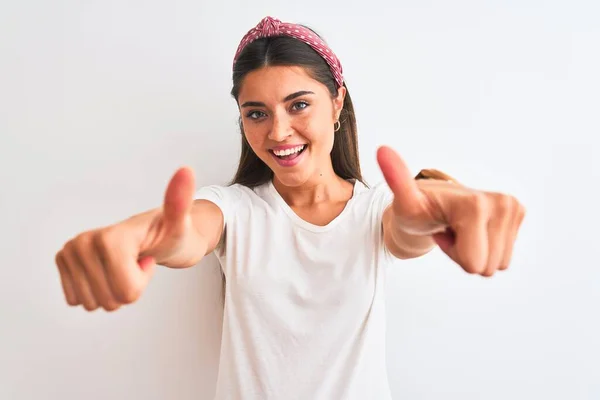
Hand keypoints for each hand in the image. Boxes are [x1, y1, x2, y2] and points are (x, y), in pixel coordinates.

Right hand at [55, 167, 203, 310]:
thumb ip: (180, 202)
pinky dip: (96, 292)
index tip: (146, 258)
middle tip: (135, 263)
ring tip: (124, 266)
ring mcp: (70, 251)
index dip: (142, 281)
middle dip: (128, 289)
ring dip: (112, 291)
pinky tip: (108, 272)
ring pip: (92, 304)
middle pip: (109, 301)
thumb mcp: (180, 223)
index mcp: (108, 237)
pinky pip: (76, 300)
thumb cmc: (169, 233)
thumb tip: (186, 170)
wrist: (156, 235)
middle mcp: (82, 241)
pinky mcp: (63, 262)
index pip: (126, 291)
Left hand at [377, 146, 525, 276]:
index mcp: (477, 204)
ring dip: (474, 252)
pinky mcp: (518, 215)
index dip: (452, 252)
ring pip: (497, 264)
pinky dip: (485, 249)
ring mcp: (513, 208)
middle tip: (449, 229)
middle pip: (486, 267)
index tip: (441, 228)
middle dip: (464, 254)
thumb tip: (382, 151)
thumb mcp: (404, 201)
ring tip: (457, 228)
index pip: (473, 264)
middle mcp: (503, 202)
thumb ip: (396, 179)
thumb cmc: (416, 208)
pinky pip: (504, 257)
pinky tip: (469, 230)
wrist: (431, 202)